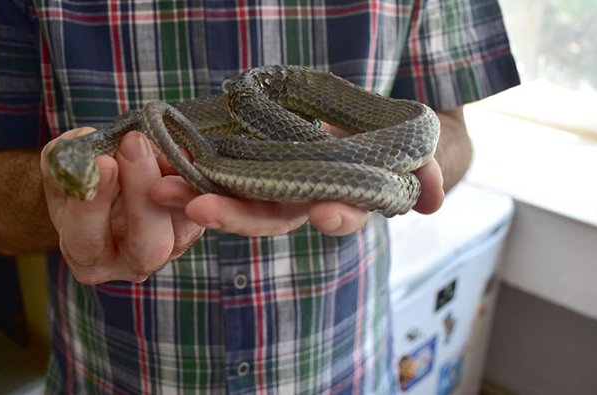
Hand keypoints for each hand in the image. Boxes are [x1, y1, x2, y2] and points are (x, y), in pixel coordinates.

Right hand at [41, 128, 203, 283]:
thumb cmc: (81, 181)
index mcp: (88, 257)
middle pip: (149, 245)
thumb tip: (87, 140)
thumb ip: (65, 157)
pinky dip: (190, 177)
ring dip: (175, 183)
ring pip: (184, 227)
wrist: (111, 184)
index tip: (101, 163)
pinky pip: (200, 207)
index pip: (88, 240)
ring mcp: (170, 250)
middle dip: (142, 192)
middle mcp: (132, 263)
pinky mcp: (194, 227)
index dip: (94, 204)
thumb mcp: (61, 168)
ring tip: (158, 145)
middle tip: (133, 143)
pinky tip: (177, 152)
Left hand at [151, 158, 443, 236]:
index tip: (325, 215)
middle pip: (271, 215)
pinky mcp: (255, 164)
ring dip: (199, 193)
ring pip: (235, 197)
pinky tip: (163, 159)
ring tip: (161, 186)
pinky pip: (222, 169)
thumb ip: (427, 172)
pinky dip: (193, 168)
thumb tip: (435, 197)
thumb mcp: (418, 154)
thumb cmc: (394, 147)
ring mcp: (276, 185)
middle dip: (235, 215)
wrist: (367, 131)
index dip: (337, 216)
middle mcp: (304, 201)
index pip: (342, 213)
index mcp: (344, 201)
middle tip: (198, 207)